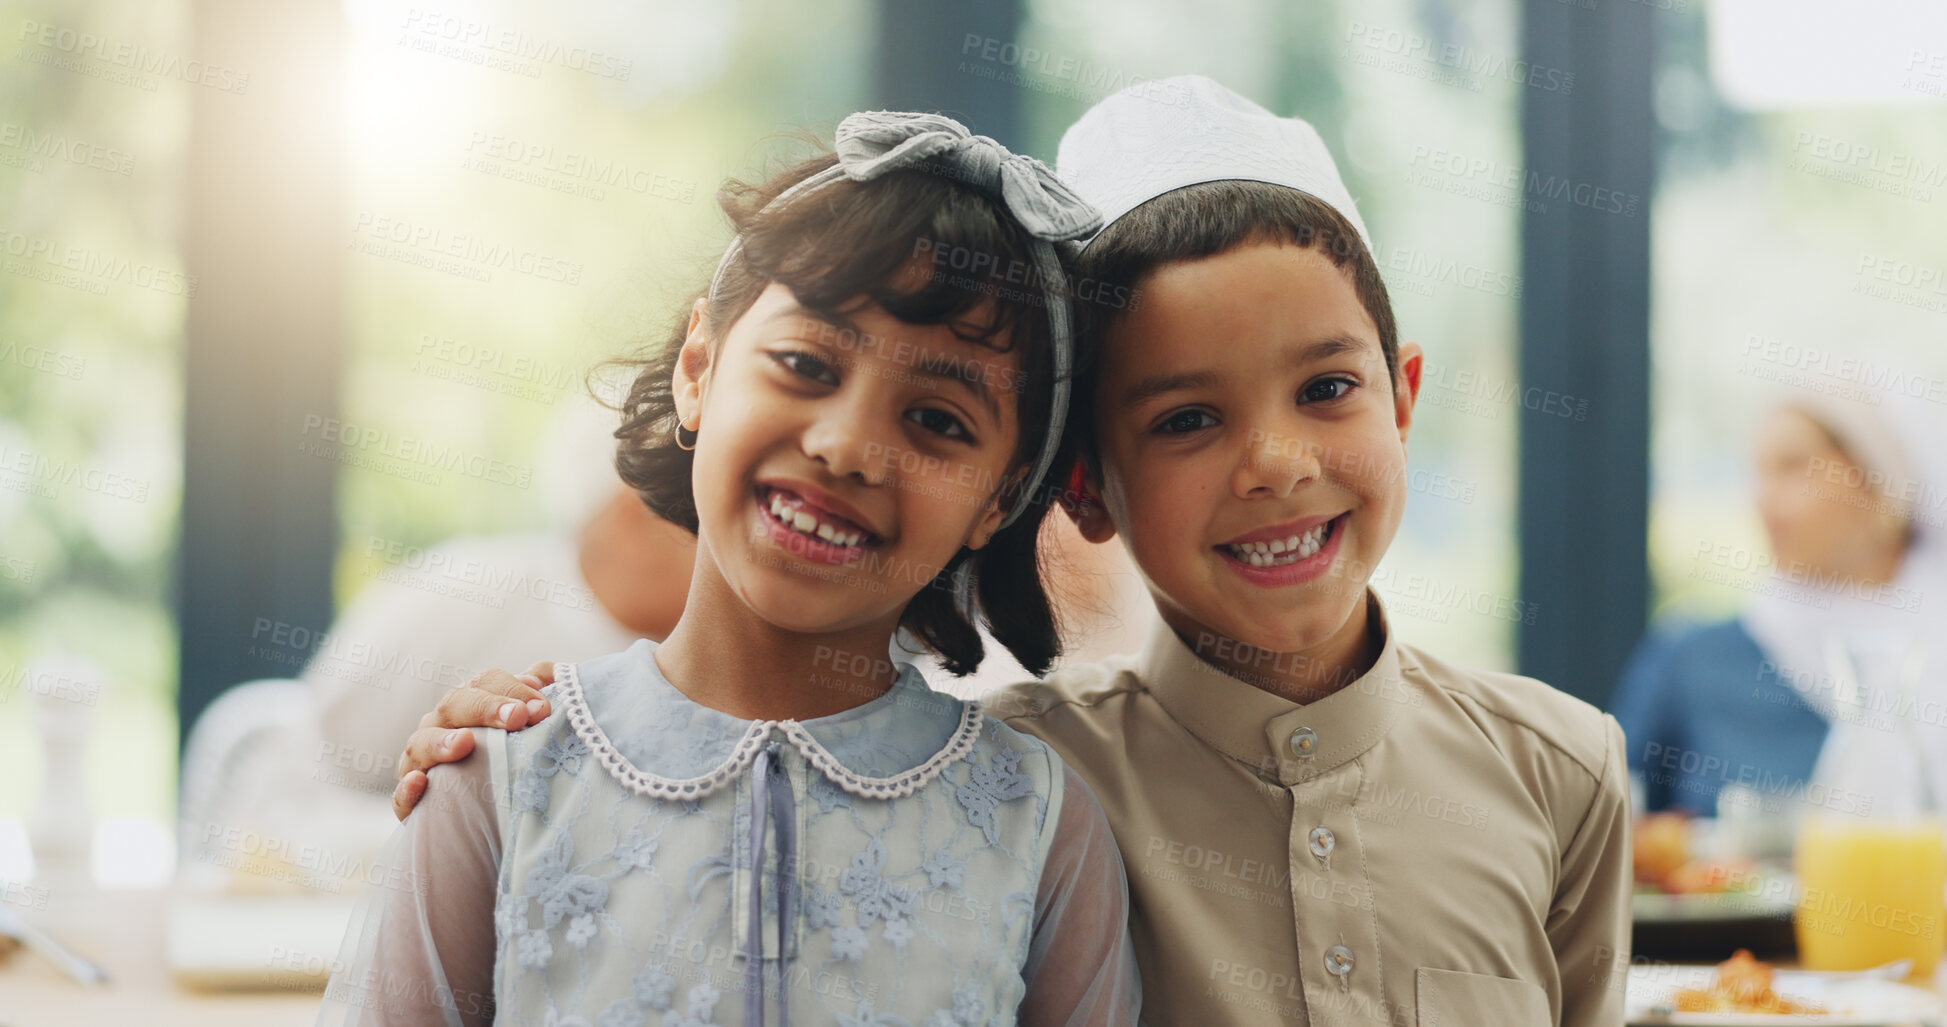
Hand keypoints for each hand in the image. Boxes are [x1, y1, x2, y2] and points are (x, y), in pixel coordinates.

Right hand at [390, 661, 558, 819]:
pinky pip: (401, 797)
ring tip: (464, 743)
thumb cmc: (508, 761)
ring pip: (421, 744)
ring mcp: (421, 763)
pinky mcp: (411, 804)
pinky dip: (407, 789)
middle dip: (486, 708)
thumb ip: (534, 697)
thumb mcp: (525, 728)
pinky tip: (420, 783)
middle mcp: (441, 727)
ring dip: (441, 742)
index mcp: (468, 705)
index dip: (511, 688)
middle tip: (518, 718)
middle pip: (453, 705)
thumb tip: (545, 676)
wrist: (488, 820)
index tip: (542, 708)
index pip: (484, 682)